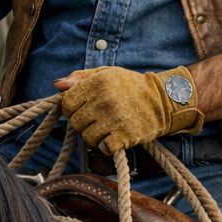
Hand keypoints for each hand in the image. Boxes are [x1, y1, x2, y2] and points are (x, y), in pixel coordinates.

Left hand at [55, 66, 203, 155]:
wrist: (164, 100)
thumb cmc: (130, 86)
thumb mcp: (105, 73)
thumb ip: (80, 78)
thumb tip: (58, 86)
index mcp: (97, 83)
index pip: (66, 103)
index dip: (70, 109)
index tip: (80, 110)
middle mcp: (104, 100)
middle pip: (75, 122)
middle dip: (82, 124)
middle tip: (94, 121)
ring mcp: (114, 119)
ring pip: (87, 137)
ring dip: (93, 137)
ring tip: (104, 130)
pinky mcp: (125, 136)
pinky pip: (103, 148)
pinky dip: (106, 147)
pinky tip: (113, 139)